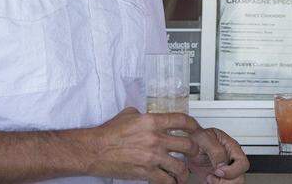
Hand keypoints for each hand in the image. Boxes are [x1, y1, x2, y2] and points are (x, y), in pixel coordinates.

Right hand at [85, 107, 199, 182]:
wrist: (95, 150)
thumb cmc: (109, 133)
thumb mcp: (128, 115)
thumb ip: (144, 115)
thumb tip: (150, 115)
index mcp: (152, 121)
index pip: (182, 120)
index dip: (194, 125)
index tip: (196, 129)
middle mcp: (155, 138)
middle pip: (188, 144)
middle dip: (194, 150)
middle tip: (193, 153)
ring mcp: (152, 157)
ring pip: (181, 166)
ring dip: (184, 170)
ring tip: (183, 171)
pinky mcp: (146, 172)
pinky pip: (166, 180)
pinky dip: (171, 182)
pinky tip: (170, 181)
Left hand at [189, 126, 249, 182]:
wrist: (186, 147)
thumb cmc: (196, 139)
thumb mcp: (204, 139)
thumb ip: (216, 150)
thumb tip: (223, 164)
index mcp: (232, 147)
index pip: (242, 163)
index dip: (232, 170)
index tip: (218, 170)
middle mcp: (231, 159)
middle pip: (240, 176)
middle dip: (227, 180)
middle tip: (213, 175)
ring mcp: (225, 169)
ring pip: (233, 183)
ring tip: (209, 178)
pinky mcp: (218, 178)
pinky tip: (208, 179)